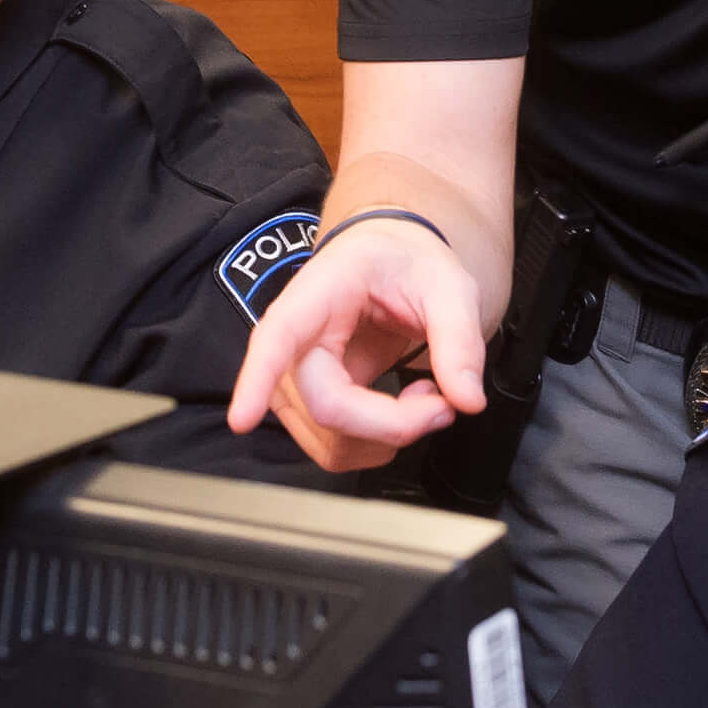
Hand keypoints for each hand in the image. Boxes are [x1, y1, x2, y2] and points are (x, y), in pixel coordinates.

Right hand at [223, 217, 488, 471]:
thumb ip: (461, 340)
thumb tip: (466, 398)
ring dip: (388, 436)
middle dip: (393, 422)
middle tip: (443, 401)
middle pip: (326, 407)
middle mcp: (296, 339)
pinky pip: (336, 446)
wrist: (390, 261)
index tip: (241, 418)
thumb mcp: (448, 285)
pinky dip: (379, 441)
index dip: (255, 381)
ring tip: (425, 396)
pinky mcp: (313, 404)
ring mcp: (299, 378)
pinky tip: (402, 409)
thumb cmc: (405, 263)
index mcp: (318, 292)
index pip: (277, 338)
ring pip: (329, 440)